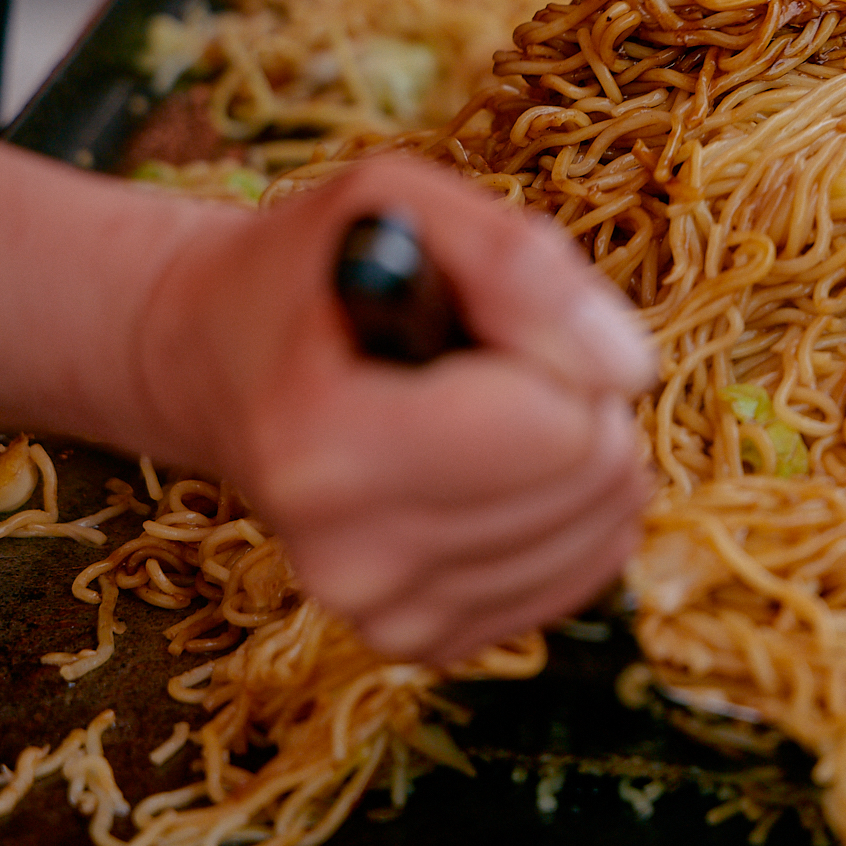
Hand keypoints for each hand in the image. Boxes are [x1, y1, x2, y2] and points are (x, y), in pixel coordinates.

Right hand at [137, 155, 655, 665]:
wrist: (216, 363)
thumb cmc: (317, 271)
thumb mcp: (400, 203)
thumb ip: (521, 264)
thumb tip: (629, 372)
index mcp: (330, 443)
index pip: (560, 428)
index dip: (559, 350)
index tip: (490, 320)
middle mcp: (352, 557)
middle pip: (592, 481)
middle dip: (574, 400)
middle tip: (487, 363)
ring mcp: (387, 616)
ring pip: (602, 531)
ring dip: (570, 453)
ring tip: (477, 410)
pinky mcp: (425, 642)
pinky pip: (583, 573)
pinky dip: (562, 508)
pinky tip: (488, 466)